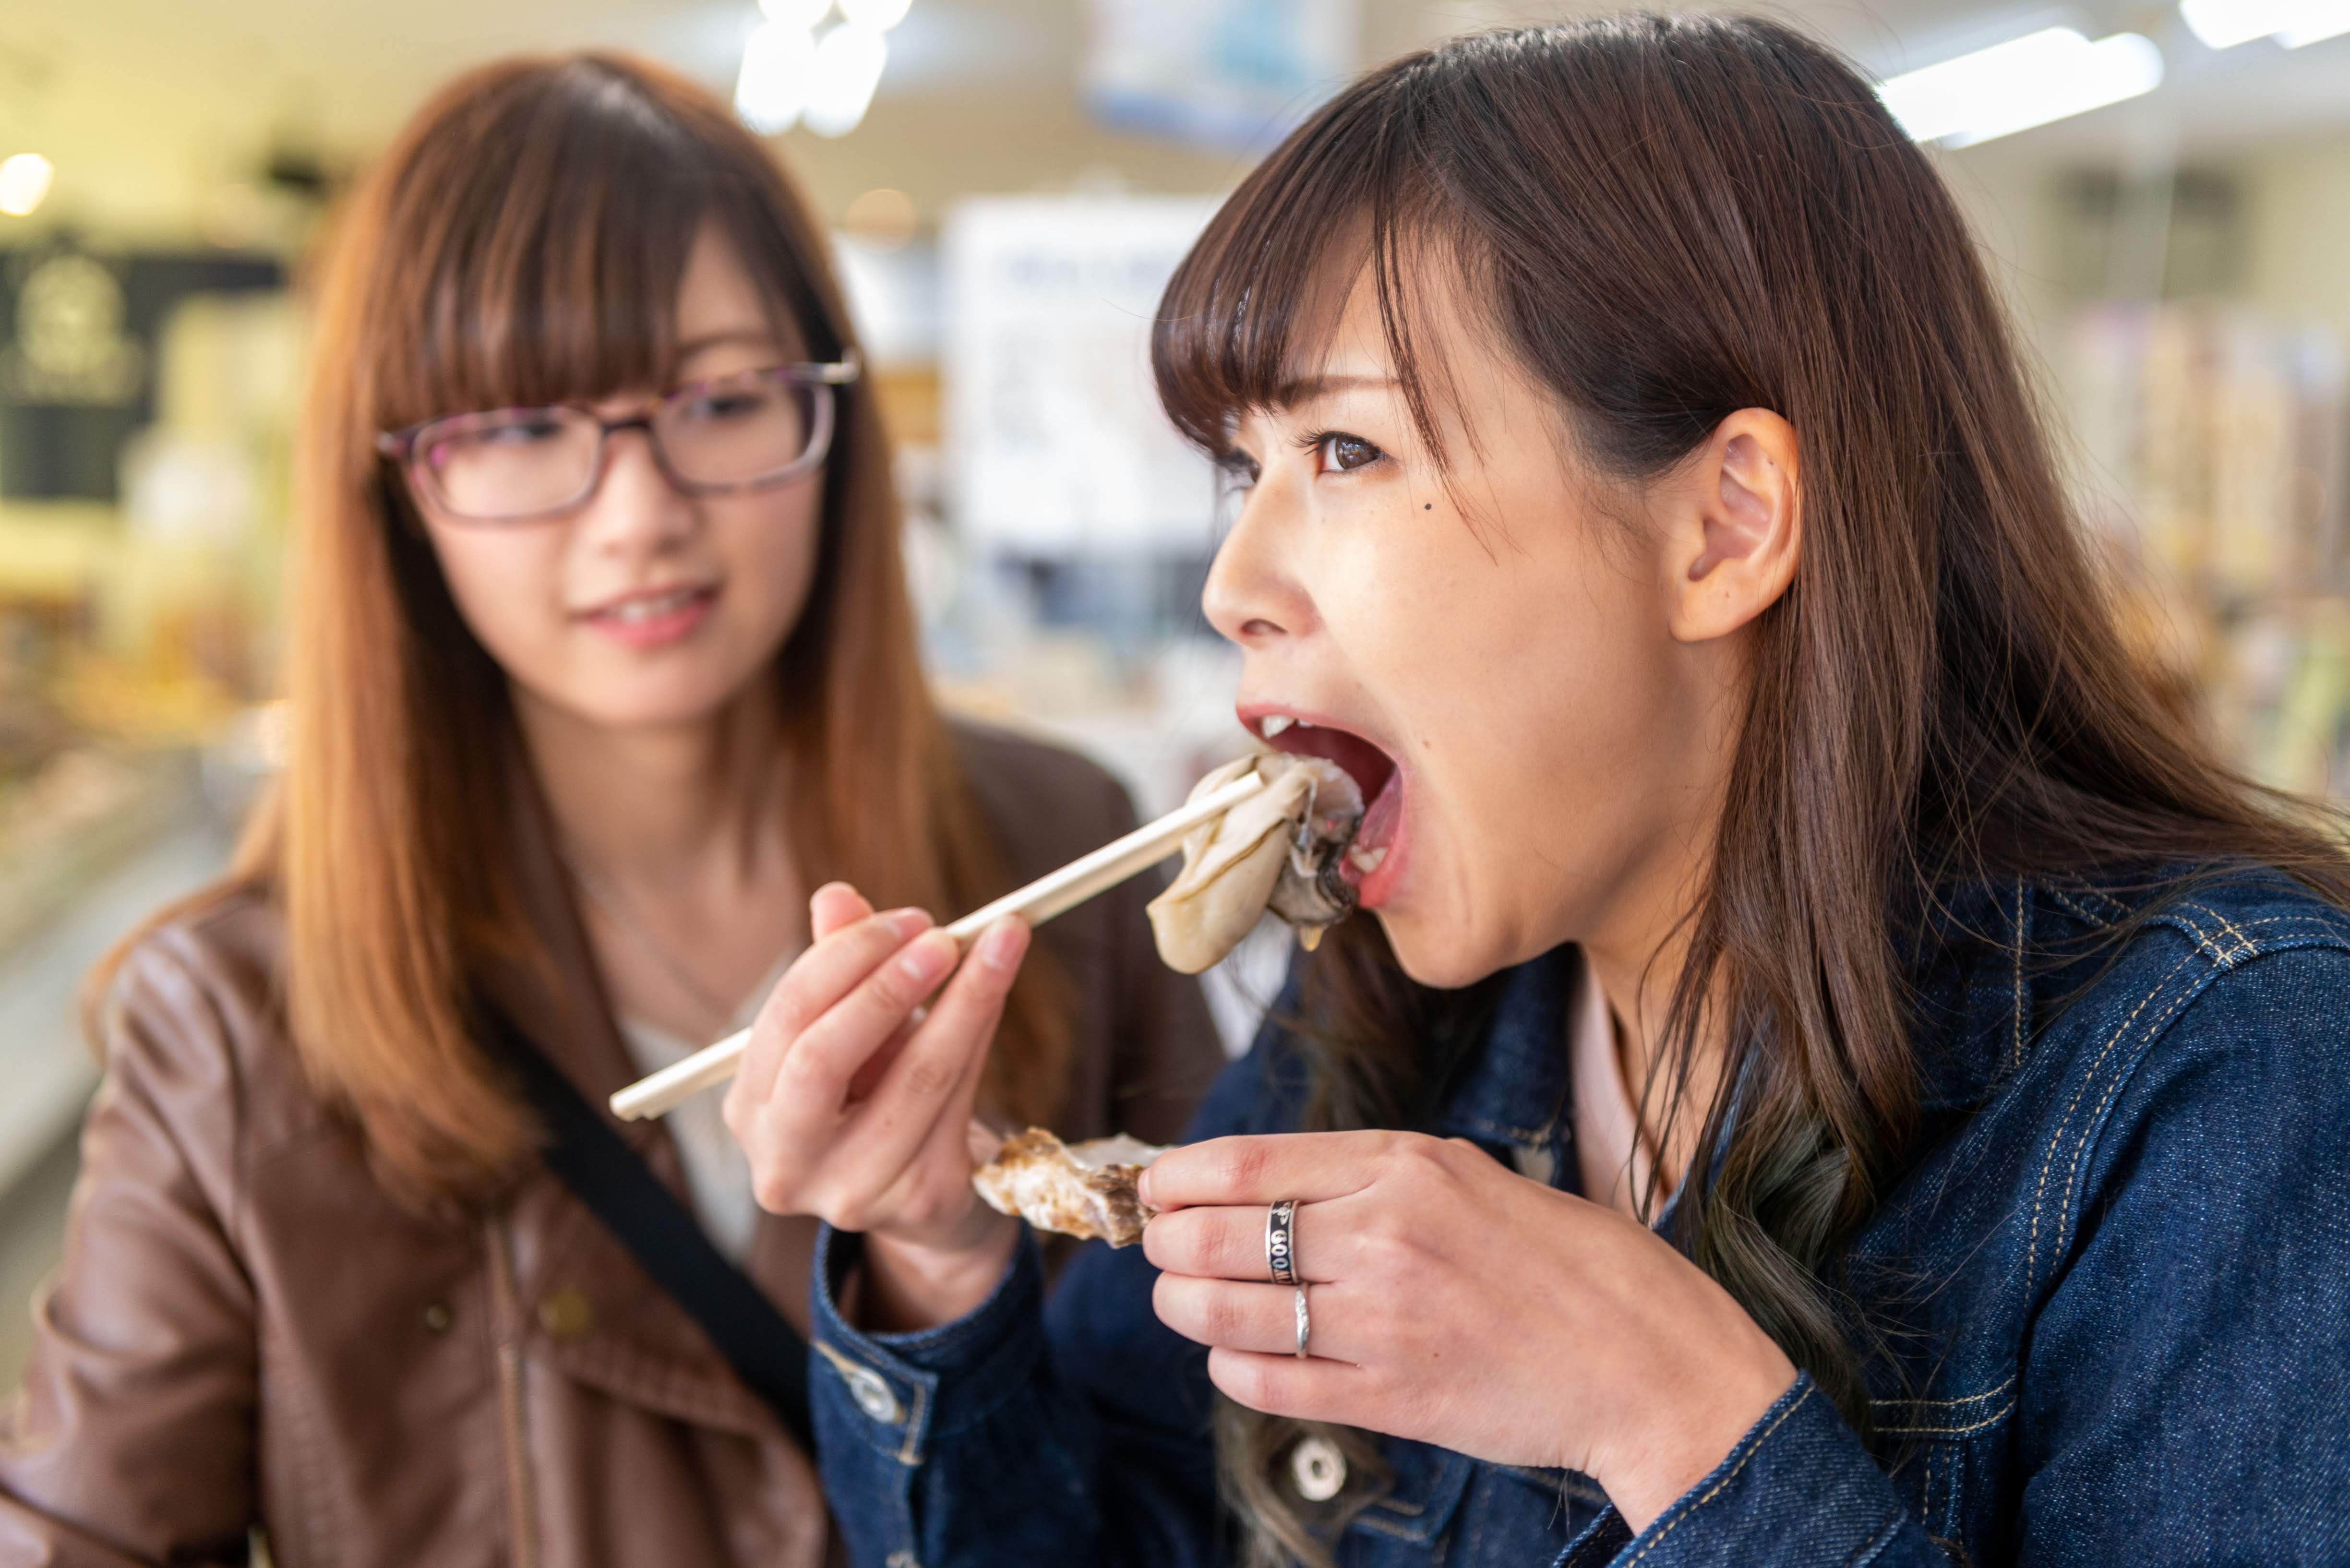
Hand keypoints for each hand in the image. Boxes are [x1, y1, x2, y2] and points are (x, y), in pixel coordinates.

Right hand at [722, 882, 1028, 1330]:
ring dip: (964, 1001)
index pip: (786, 1018)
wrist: (918, 1189)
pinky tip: (997, 991)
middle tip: (945, 936)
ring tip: (1001, 942)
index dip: (847, 958)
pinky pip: (959, 1101)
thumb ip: (838, 965)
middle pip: (823, 1059)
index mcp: (749, 1109)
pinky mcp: (916, 1200)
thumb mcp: (850, 1027)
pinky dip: (981, 1035)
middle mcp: (784, 1161)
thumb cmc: (873, 1091)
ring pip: (913, 1080)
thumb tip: (836, 896)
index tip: (908, 917)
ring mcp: (848, 1192)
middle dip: (887, 987)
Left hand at [1139, 1131, 1796, 1530]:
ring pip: (1228, 1310)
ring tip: (1182, 1299)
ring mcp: (1384, 1323)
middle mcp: (1387, 1237)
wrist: (1650, 1363)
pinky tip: (1233, 1354)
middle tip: (1159, 1246)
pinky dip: (1232, 1366)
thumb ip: (1371, 1177)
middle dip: (1167, 1241)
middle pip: (1218, 1234)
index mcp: (1407, 1168)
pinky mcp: (1392, 1399)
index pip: (1245, 1163)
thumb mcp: (1470, 1177)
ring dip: (1183, 1304)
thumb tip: (1264, 1181)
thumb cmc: (1568, 1263)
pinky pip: (1270, 1383)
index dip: (1177, 1176)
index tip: (1154, 1186)